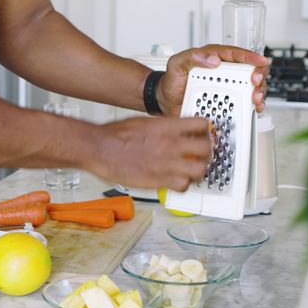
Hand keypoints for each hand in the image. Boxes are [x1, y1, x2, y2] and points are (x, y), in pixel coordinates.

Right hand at [93, 117, 212, 191]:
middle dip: (206, 151)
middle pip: (206, 148)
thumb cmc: (116, 135)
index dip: (204, 130)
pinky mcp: (160, 180)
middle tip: (201, 153)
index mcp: (167, 127)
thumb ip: (162, 126)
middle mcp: (171, 144)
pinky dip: (183, 184)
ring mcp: (167, 163)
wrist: (101, 148)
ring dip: (197, 169)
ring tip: (191, 169)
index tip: (203, 133)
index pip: (201, 125)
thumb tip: (173, 128)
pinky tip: (177, 180)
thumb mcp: (143, 121)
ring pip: (200, 169)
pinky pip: (184, 186)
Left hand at [156, 45, 269, 114]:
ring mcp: (227, 86)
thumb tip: (213, 59)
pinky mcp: (227, 100)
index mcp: (214, 57)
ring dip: (259, 91)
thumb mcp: (176, 64)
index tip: (260, 61)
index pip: (236, 54)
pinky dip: (252, 105)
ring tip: (255, 98)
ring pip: (252, 86)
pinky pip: (245, 102)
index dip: (250, 57)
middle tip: (256, 81)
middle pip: (251, 69)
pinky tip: (254, 107)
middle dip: (259, 74)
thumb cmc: (171, 81)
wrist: (165, 101)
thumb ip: (191, 57)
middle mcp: (225, 71)